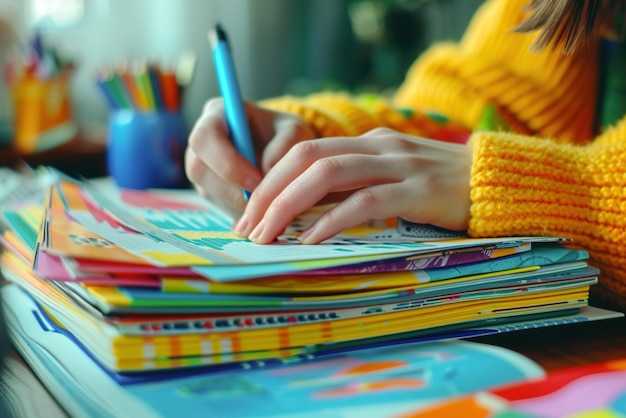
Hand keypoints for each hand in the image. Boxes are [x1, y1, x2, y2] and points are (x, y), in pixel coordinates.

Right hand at [185, 98, 316, 210]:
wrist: (284, 150)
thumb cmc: (287, 135)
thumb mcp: (295, 132)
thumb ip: (285, 145)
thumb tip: (266, 170)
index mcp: (218, 114)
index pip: (205, 137)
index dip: (227, 162)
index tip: (257, 179)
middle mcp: (202, 141)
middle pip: (197, 168)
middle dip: (230, 189)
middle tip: (263, 200)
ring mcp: (202, 166)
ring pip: (207, 191)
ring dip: (237, 202)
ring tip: (267, 204)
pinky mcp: (209, 189)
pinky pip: (218, 205)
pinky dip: (240, 211)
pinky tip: (262, 208)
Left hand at [233, 128, 472, 243]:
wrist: (497, 183)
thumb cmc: (440, 189)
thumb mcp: (392, 181)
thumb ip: (355, 189)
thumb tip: (305, 214)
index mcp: (367, 143)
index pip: (304, 152)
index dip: (269, 180)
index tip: (249, 212)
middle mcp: (377, 147)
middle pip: (306, 159)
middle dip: (267, 192)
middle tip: (246, 227)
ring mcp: (399, 165)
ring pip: (328, 174)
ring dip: (288, 205)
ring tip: (266, 235)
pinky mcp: (418, 190)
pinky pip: (364, 201)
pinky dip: (331, 220)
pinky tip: (309, 240)